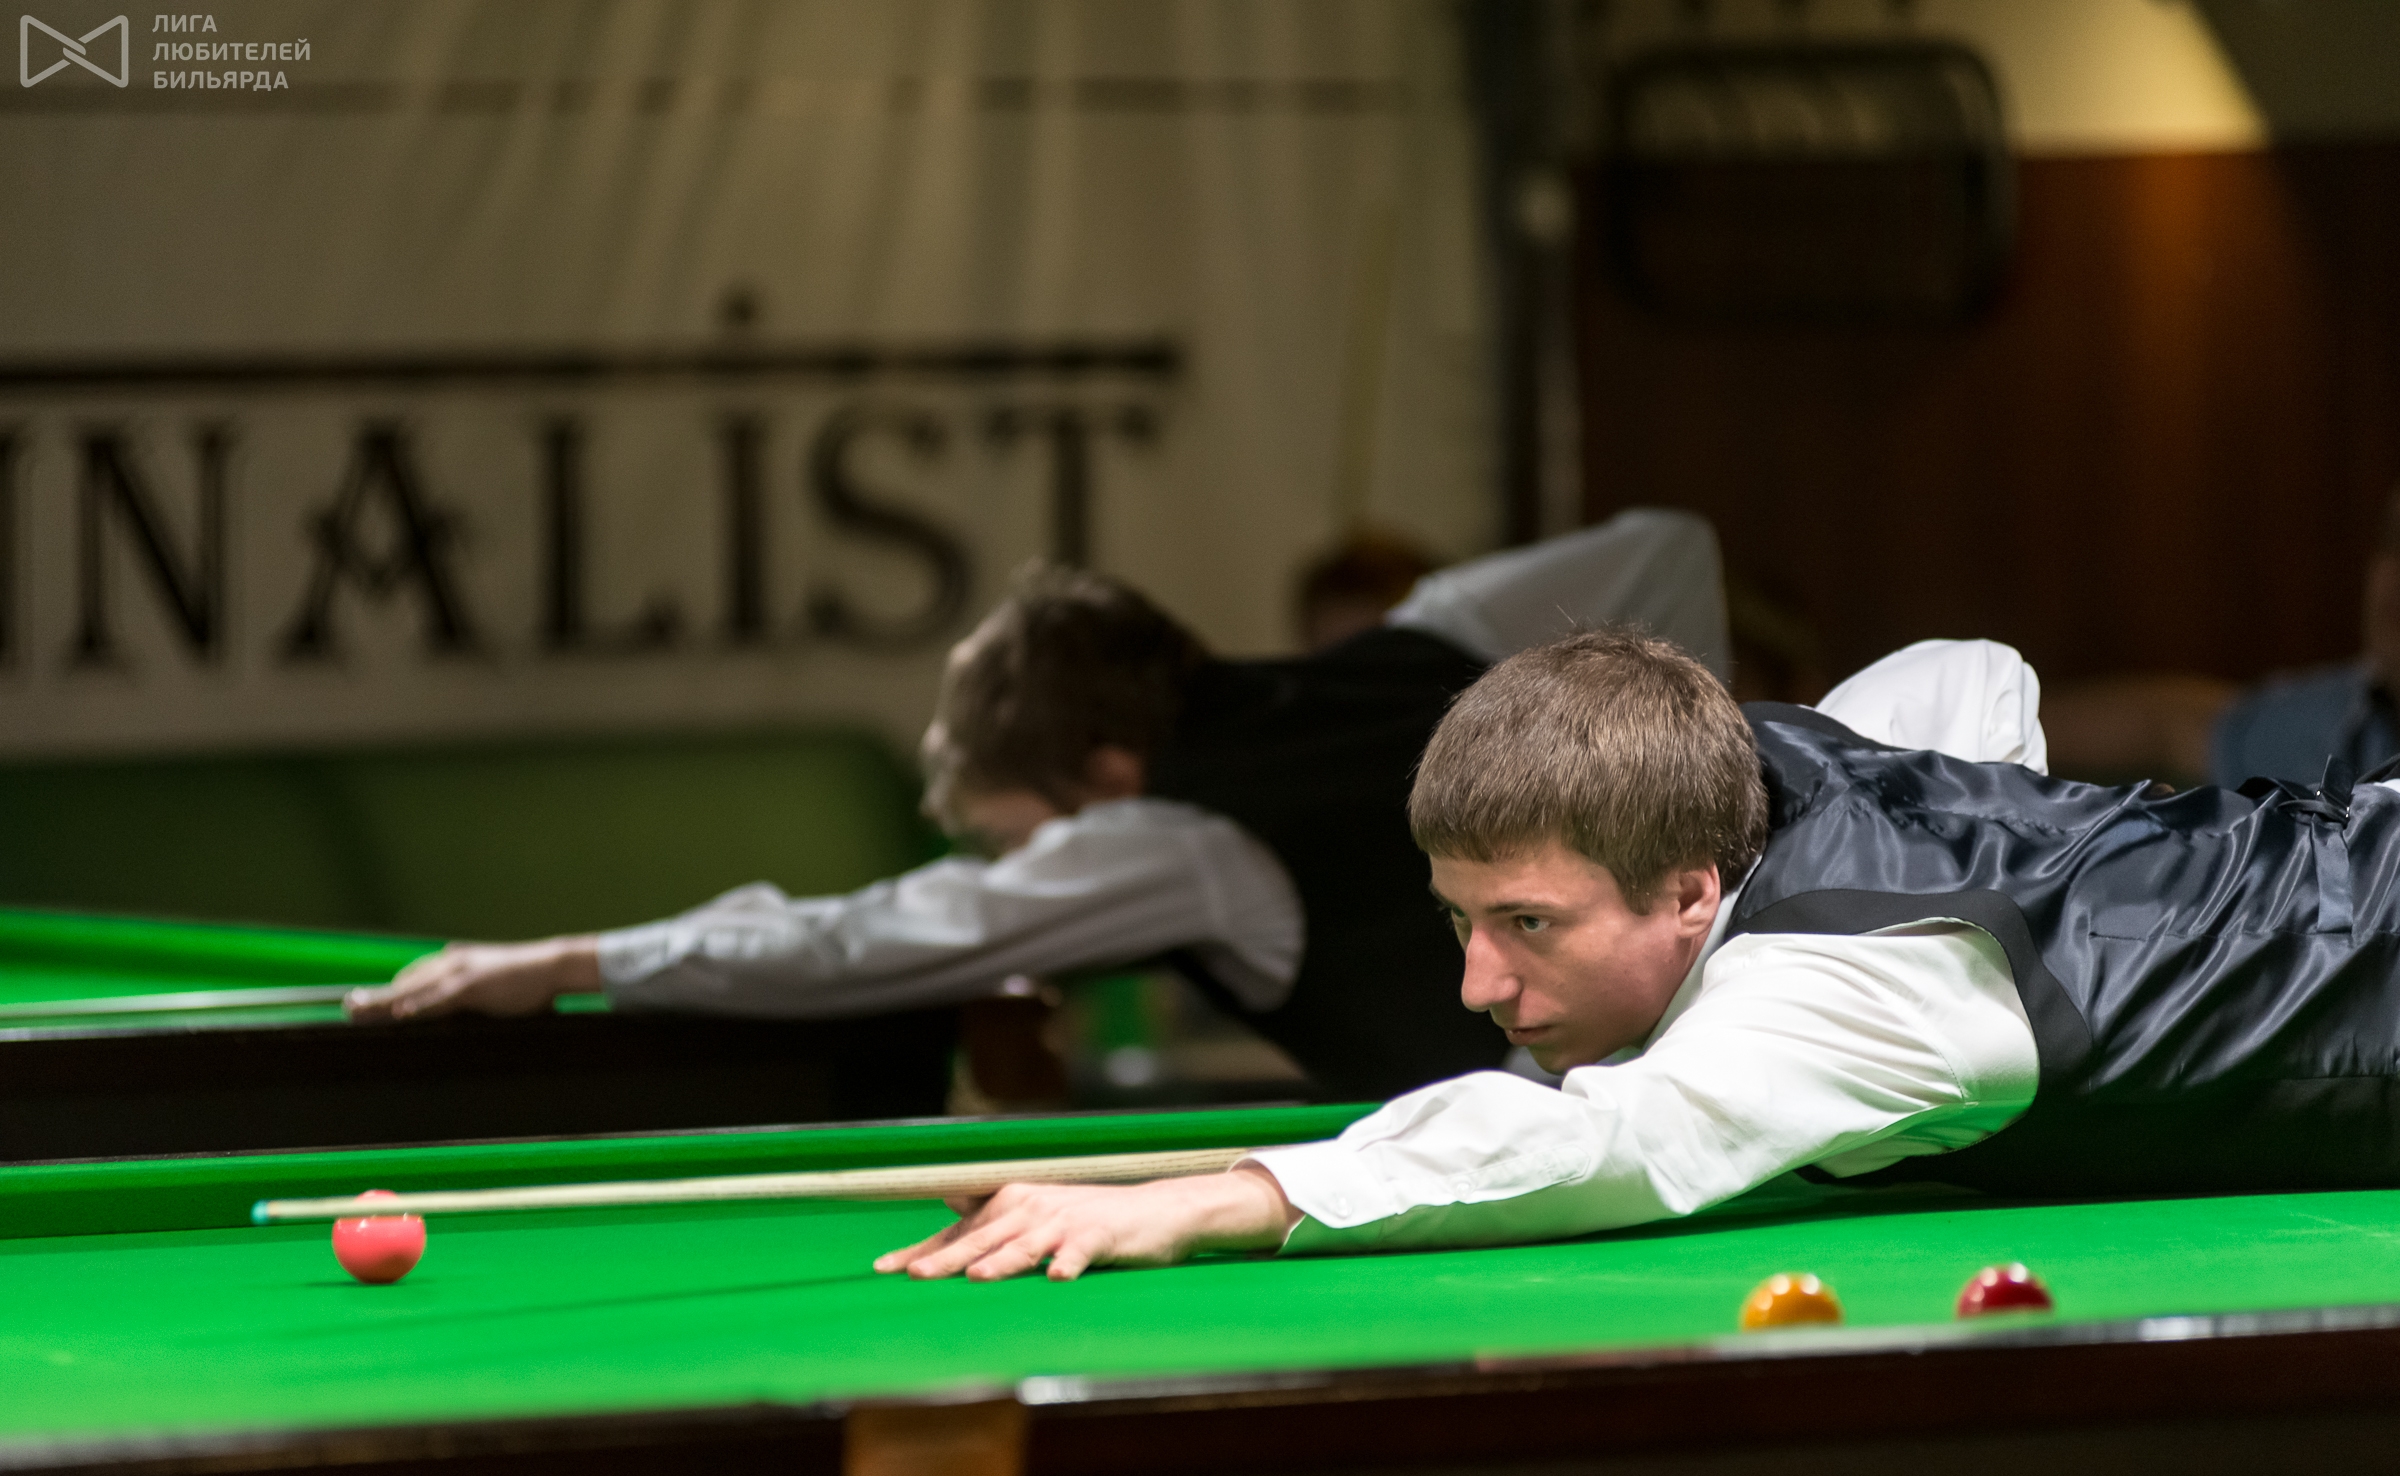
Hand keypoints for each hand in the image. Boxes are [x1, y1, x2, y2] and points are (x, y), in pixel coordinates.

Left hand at [343, 938, 600, 1023]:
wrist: (553, 966)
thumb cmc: (529, 981)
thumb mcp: (493, 986)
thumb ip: (472, 994)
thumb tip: (461, 1009)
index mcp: (455, 961)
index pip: (413, 978)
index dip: (388, 992)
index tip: (365, 1001)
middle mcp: (452, 962)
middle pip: (405, 982)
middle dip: (376, 998)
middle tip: (347, 1007)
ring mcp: (460, 972)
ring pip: (413, 989)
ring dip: (383, 1002)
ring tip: (357, 1010)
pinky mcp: (472, 985)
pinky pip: (438, 999)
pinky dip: (418, 1006)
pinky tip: (400, 1013)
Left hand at [873, 1166, 1298, 1281]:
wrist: (1155, 1212)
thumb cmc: (1089, 1217)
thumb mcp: (1037, 1209)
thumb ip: (992, 1213)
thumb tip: (948, 1199)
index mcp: (1012, 1203)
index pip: (958, 1231)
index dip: (922, 1249)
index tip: (882, 1268)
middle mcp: (1032, 1207)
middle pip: (983, 1238)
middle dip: (948, 1258)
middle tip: (914, 1276)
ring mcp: (1066, 1221)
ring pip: (1026, 1244)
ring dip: (1002, 1260)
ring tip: (978, 1278)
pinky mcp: (1099, 1235)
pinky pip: (1080, 1253)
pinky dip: (1068, 1265)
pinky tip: (1056, 1279)